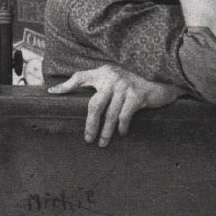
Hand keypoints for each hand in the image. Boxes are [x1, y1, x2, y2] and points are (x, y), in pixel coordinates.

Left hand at [47, 64, 181, 146]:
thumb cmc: (136, 81)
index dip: (65, 85)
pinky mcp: (137, 95)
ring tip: (102, 143)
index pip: (79, 77)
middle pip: (94, 105)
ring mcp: (125, 86)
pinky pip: (124, 115)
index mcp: (103, 72)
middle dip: (89, 124)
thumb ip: (103, 86)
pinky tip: (122, 134)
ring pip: (109, 114)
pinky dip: (122, 126)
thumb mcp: (117, 78)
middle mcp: (111, 78)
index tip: (51, 92)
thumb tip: (89, 104)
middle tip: (87, 139)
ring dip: (105, 131)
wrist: (163, 76)